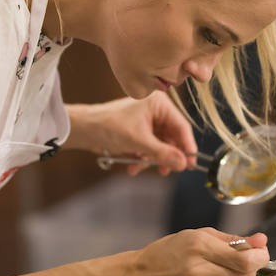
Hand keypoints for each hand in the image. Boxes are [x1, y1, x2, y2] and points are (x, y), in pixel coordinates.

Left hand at [65, 93, 197, 174]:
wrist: (84, 130)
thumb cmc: (109, 127)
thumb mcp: (139, 142)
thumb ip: (163, 153)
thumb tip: (183, 164)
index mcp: (159, 104)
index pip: (181, 126)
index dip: (187, 147)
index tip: (191, 164)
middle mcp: (156, 111)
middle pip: (171, 138)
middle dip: (165, 156)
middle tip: (166, 171)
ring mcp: (147, 122)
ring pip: (160, 146)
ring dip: (151, 160)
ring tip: (140, 167)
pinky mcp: (139, 132)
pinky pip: (149, 148)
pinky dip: (143, 158)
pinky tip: (133, 166)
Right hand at [125, 229, 269, 275]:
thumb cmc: (165, 253)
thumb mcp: (195, 235)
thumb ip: (230, 239)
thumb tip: (261, 240)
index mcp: (199, 246)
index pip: (245, 259)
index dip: (260, 256)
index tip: (261, 251)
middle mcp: (201, 269)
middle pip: (247, 274)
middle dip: (254, 266)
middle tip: (249, 259)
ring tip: (231, 270)